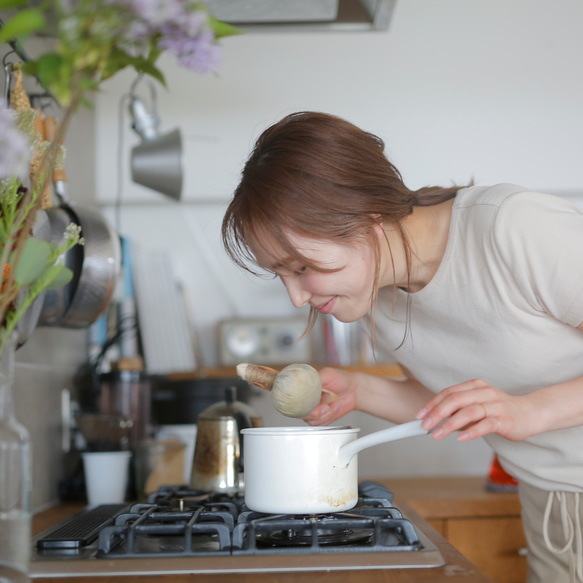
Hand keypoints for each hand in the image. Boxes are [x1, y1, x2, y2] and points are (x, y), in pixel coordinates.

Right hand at [303, 367, 357, 425]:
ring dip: (325, 415)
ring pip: (311, 420)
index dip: (298, 404)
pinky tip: (335, 408)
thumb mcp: (328, 374)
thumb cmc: (341, 379)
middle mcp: (307, 400)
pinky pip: (320, 424)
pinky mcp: (321, 417)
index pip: (293, 399)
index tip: (308, 404)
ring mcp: (314, 409)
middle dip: (313, 413)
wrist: (354, 390)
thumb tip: (306, 383)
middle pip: (300, 413)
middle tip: (324, 407)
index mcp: (305, 388)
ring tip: (333, 405)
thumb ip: (316, 378)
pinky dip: (329, 417)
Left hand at [415, 379, 536, 441]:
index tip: (420, 415)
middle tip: (424, 425)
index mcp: (475, 386)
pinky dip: (472, 431)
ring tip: (437, 434)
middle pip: (455, 400)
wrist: (531, 413)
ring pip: (468, 412)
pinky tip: (460, 438)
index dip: (432, 404)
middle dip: (437, 413)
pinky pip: (486, 425)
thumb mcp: (477, 404)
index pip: (448, 393)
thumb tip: (435, 419)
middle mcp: (484, 392)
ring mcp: (496, 405)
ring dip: (450, 424)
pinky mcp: (505, 419)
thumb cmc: (499, 409)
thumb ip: (459, 409)